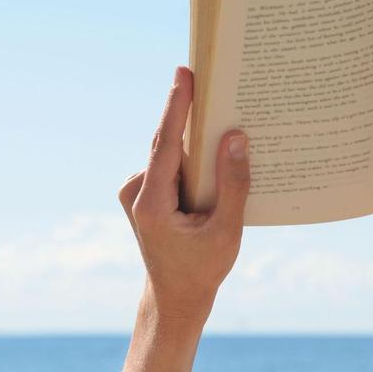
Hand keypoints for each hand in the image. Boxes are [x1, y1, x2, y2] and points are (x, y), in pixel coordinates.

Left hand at [117, 66, 250, 328]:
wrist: (176, 297)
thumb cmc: (202, 268)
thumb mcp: (226, 230)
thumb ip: (233, 183)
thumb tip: (236, 137)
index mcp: (152, 203)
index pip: (166, 144)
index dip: (176, 106)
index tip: (184, 74)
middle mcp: (136, 192)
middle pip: (168, 143)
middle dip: (190, 112)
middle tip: (209, 78)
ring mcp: (136, 192)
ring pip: (172, 154)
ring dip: (195, 139)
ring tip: (222, 115)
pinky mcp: (144, 194)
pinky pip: (171, 165)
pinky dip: (192, 157)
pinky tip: (215, 152)